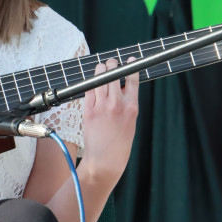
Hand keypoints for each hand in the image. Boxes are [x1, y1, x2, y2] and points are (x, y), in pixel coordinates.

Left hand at [81, 58, 139, 183]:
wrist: (105, 161)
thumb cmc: (120, 144)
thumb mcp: (131, 122)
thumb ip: (127, 103)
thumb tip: (122, 87)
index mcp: (132, 107)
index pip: (132, 79)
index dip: (131, 66)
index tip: (129, 60)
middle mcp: (117, 104)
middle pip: (113, 73)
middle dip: (112, 65)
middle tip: (111, 65)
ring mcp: (102, 106)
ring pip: (99, 77)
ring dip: (100, 70)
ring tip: (101, 69)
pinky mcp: (88, 110)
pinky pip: (89, 89)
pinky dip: (91, 84)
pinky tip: (93, 84)